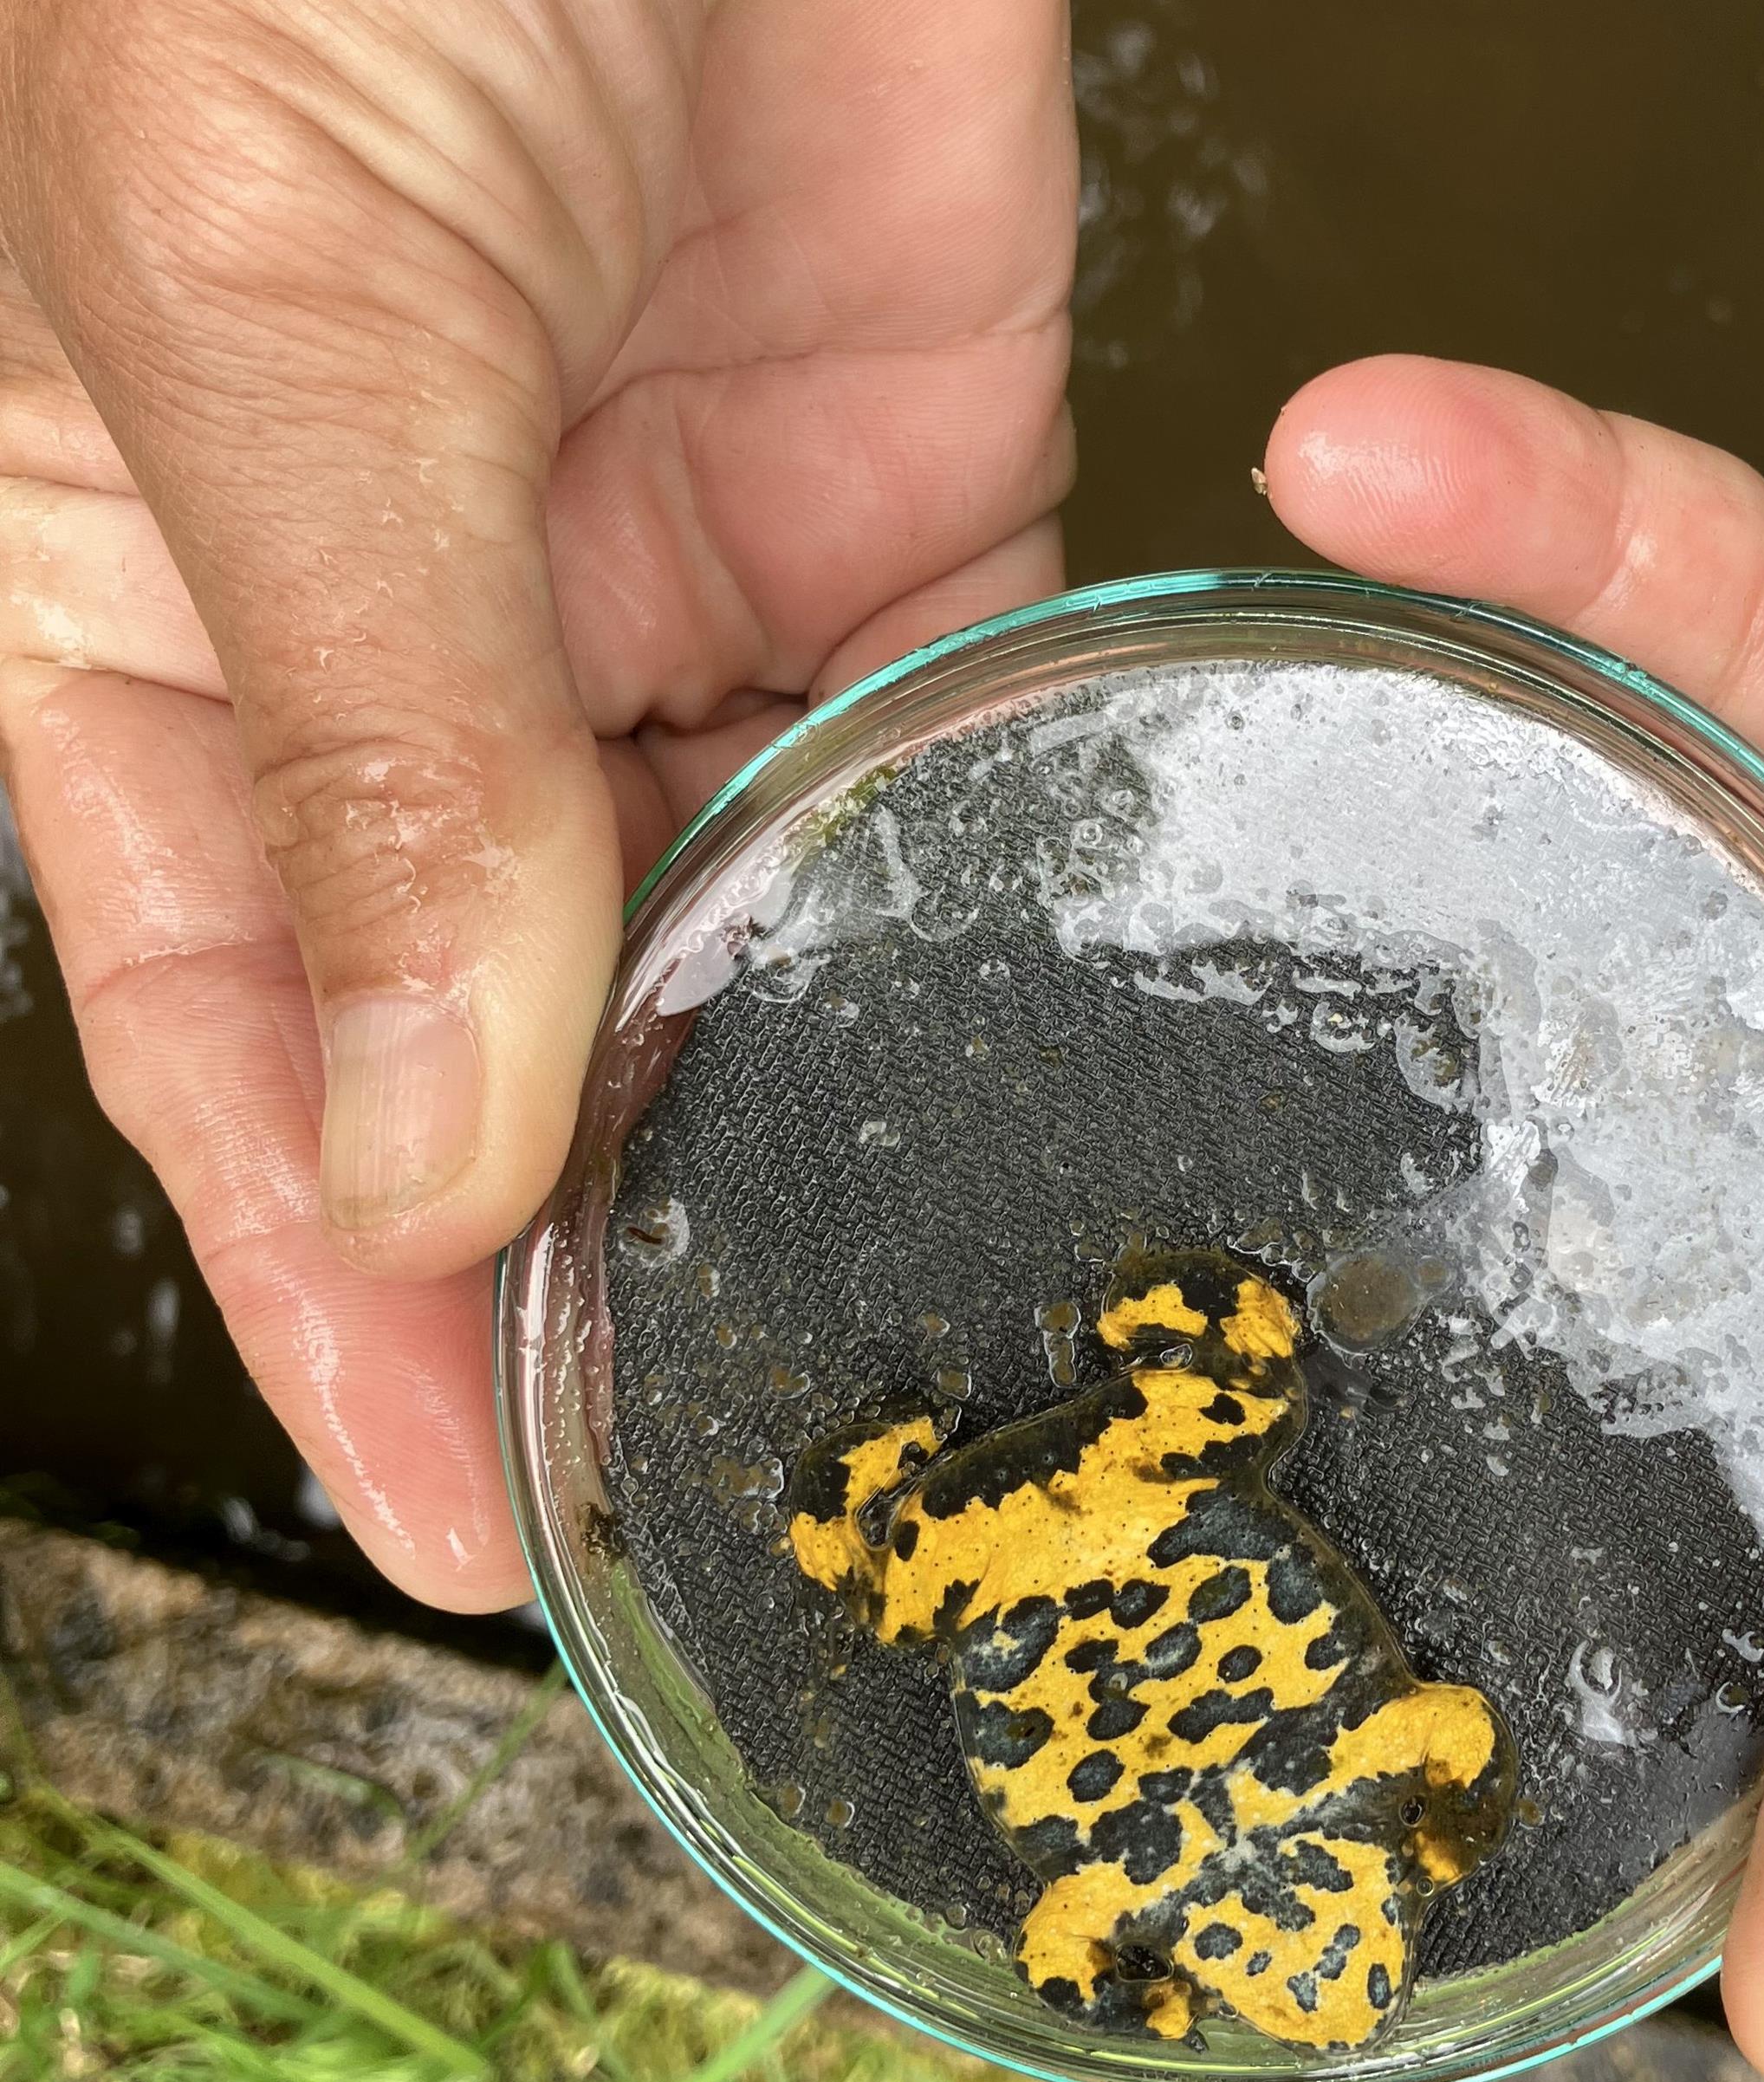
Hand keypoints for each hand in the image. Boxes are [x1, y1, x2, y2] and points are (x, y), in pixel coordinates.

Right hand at [0, 0, 1072, 1604]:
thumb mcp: (268, 305)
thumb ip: (366, 730)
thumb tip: (420, 1131)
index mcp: (155, 611)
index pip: (236, 1033)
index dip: (341, 1293)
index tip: (457, 1516)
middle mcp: (421, 637)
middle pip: (503, 1024)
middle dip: (590, 1255)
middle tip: (703, 1493)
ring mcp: (671, 577)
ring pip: (737, 917)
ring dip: (796, 1106)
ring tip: (880, 1333)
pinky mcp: (902, 495)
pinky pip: (949, 748)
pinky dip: (975, 892)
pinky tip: (1028, 1051)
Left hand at [1263, 60, 1763, 2081]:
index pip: (1753, 1505)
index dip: (1517, 1528)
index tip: (1242, 1519)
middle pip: (1614, 1183)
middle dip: (1367, 1162)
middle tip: (1079, 1145)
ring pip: (1604, 862)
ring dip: (1396, 790)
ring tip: (1160, 772)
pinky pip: (1686, 579)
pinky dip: (1525, 515)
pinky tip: (1353, 458)